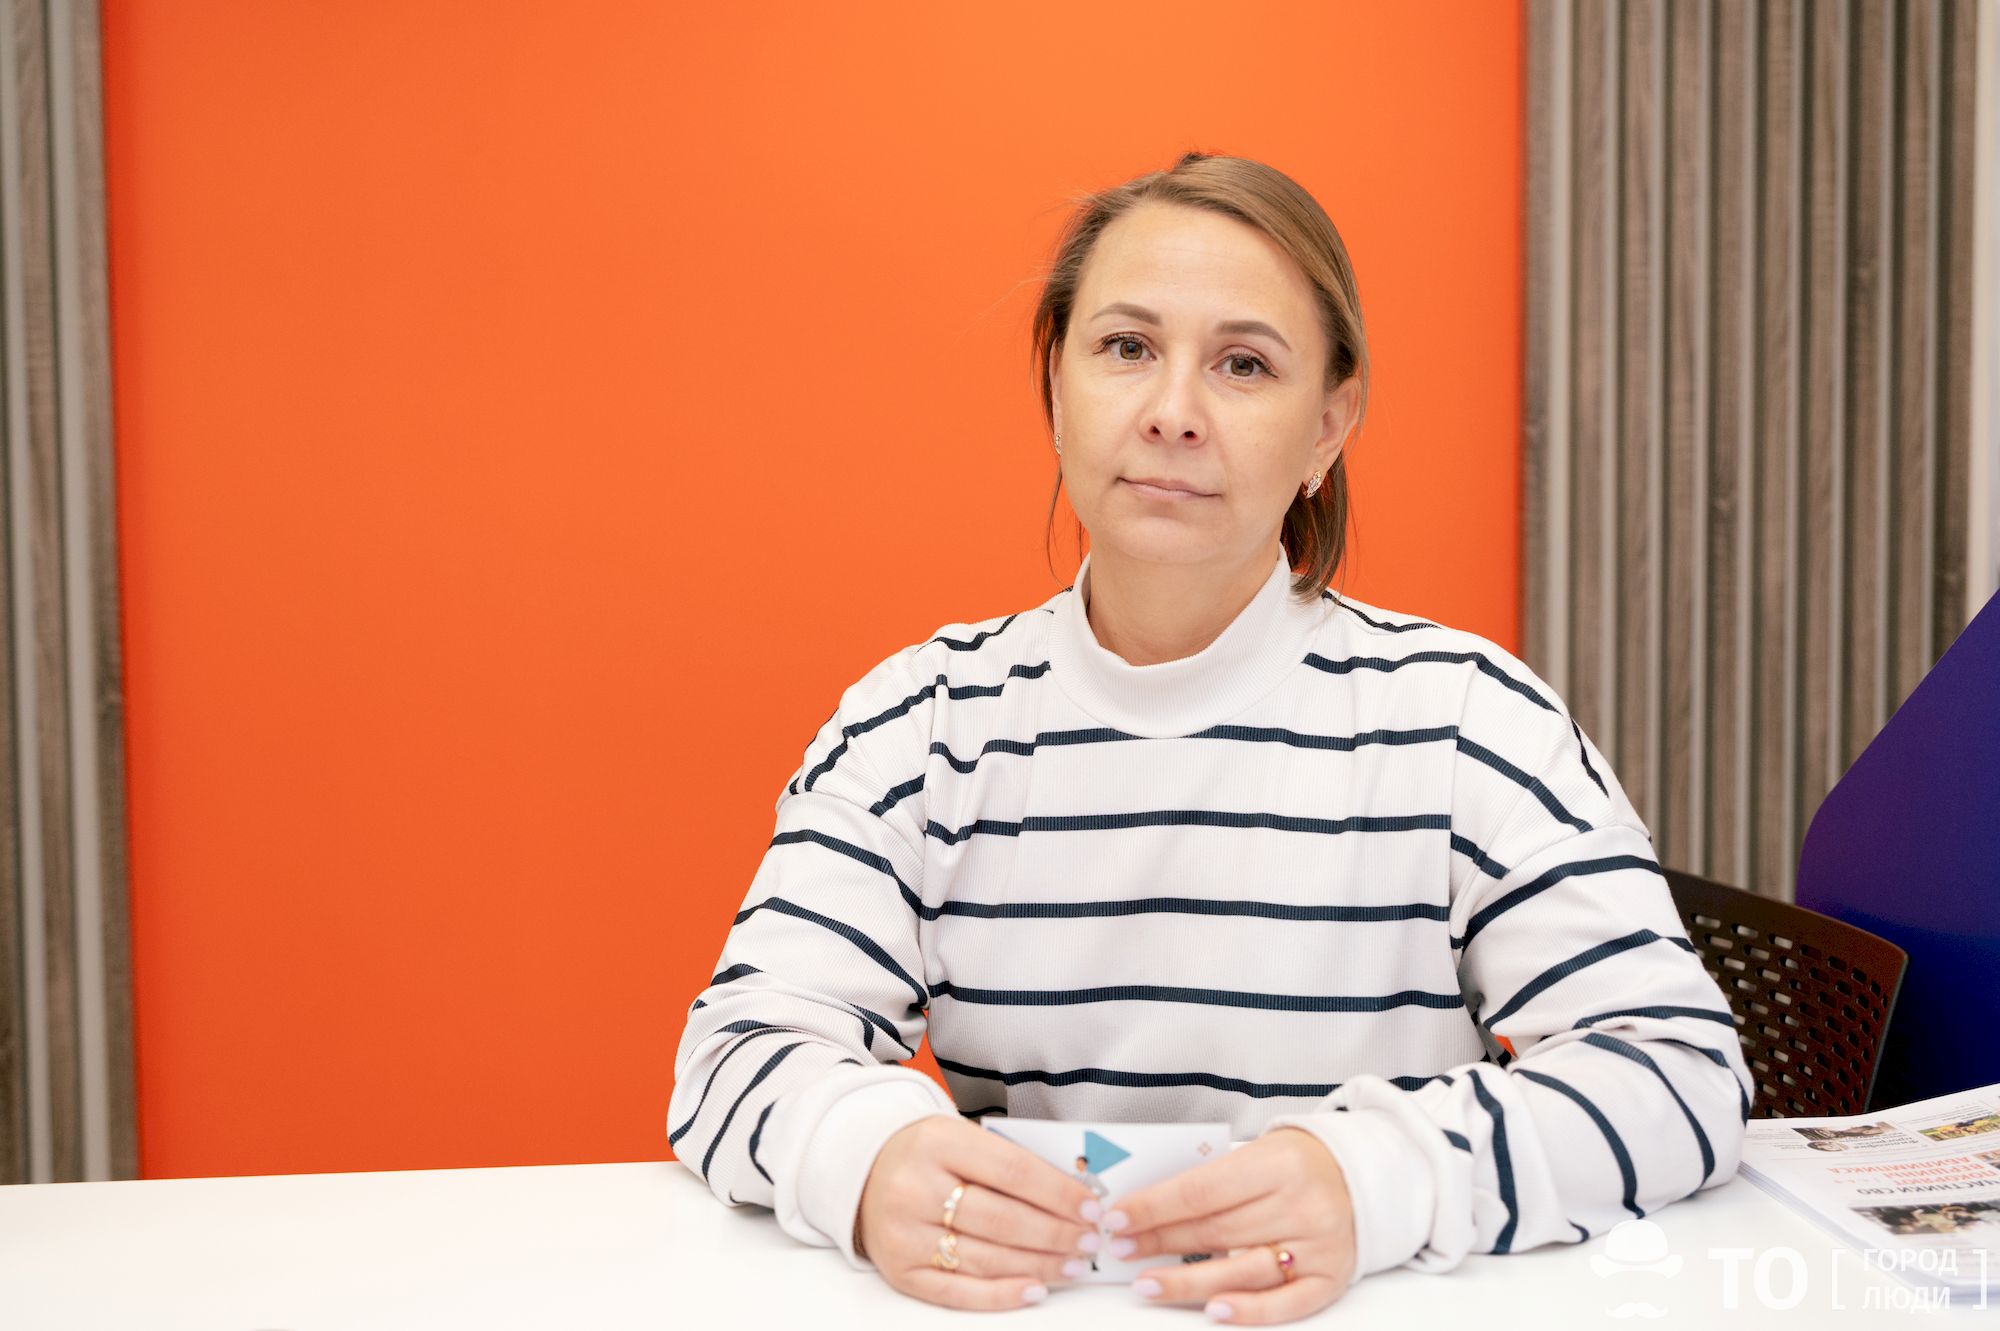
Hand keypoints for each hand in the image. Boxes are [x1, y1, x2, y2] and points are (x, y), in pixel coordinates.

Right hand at [856, 1115, 1104, 1310]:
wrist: (864, 1170)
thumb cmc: (927, 1154)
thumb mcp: (961, 1136)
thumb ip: (1010, 1160)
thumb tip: (1074, 1194)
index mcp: (938, 1142)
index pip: (1013, 1171)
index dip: (1059, 1193)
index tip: (1091, 1207)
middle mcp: (915, 1188)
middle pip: (1003, 1219)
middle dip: (1056, 1234)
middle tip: (1090, 1241)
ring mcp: (904, 1233)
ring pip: (986, 1258)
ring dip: (1040, 1265)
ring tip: (1074, 1265)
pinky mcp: (900, 1271)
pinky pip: (958, 1292)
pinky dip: (1002, 1294)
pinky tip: (1035, 1289)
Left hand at [1100, 1127, 1357, 1323]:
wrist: (1360, 1176)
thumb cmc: (1296, 1163)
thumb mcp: (1257, 1152)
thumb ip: (1212, 1180)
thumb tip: (1148, 1210)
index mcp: (1278, 1163)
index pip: (1201, 1191)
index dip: (1154, 1207)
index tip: (1117, 1218)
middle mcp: (1302, 1205)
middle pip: (1216, 1231)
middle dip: (1160, 1242)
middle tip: (1121, 1250)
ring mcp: (1318, 1246)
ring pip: (1242, 1270)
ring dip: (1188, 1282)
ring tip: (1147, 1285)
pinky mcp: (1329, 1279)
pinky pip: (1285, 1303)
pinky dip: (1249, 1310)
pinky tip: (1214, 1311)